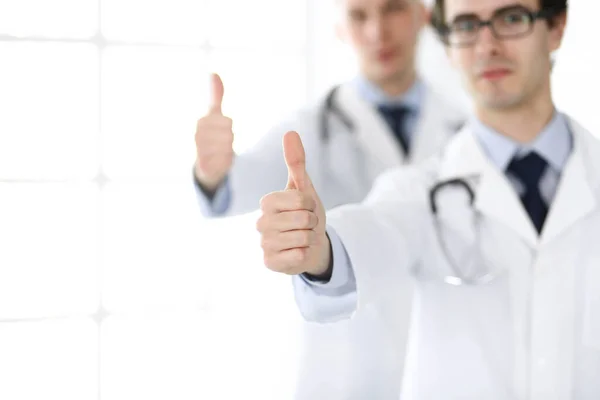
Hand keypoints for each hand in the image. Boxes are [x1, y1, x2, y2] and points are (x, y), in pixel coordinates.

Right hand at [194, 73, 233, 192]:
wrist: (206, 165)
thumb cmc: (212, 136)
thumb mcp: (214, 115)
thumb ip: (216, 96)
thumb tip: (213, 73)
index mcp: (201, 122)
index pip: (227, 122)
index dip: (229, 127)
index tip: (223, 130)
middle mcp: (197, 135)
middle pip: (230, 134)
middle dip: (230, 139)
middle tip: (222, 142)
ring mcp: (200, 151)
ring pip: (229, 147)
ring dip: (229, 150)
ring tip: (221, 151)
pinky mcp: (204, 165)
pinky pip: (226, 160)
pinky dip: (227, 160)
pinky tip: (220, 160)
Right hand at [256, 131, 330, 275]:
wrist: (310, 245)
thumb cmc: (305, 214)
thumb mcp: (304, 188)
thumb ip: (296, 161)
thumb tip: (290, 132)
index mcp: (267, 202)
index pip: (300, 200)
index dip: (311, 205)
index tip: (306, 208)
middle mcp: (261, 222)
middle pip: (303, 218)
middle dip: (312, 222)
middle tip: (306, 225)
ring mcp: (264, 243)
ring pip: (302, 238)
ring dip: (310, 238)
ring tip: (302, 238)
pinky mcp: (269, 262)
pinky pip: (298, 256)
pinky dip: (305, 254)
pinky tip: (298, 252)